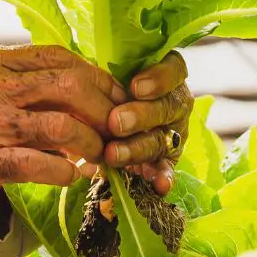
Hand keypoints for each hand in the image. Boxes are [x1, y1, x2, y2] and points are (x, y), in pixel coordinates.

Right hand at [0, 45, 126, 228]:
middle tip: (119, 131)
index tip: (113, 98)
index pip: (60, 57)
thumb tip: (60, 86)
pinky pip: (41, 165)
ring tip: (99, 159)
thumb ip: (7, 79)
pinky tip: (71, 179)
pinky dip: (66, 173)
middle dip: (107, 110)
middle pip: (72, 85)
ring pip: (64, 125)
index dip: (97, 77)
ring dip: (92, 145)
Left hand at [104, 52, 193, 194]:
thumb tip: (81, 83)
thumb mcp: (109, 81)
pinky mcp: (167, 158)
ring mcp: (174, 133)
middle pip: (167, 107)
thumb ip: (106, 81)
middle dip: (141, 116)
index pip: (174, 71)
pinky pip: (168, 167)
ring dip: (138, 147)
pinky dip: (164, 176)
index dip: (159, 79)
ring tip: (113, 154)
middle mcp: (175, 104)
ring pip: (162, 139)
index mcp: (167, 78)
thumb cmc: (107, 92)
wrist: (107, 121)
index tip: (135, 87)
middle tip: (115, 122)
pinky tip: (159, 185)